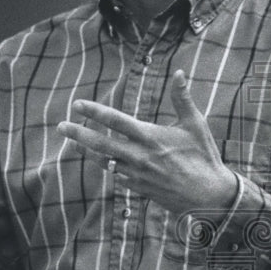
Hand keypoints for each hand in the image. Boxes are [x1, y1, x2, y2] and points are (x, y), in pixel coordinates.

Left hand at [57, 69, 237, 215]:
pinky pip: (116, 176)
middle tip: (61, 126)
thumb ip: (182, 98)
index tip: (77, 104)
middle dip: (79, 134)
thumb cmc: (204, 157)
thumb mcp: (196, 125)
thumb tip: (180, 72)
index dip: (94, 112)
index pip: (116, 121)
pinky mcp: (139, 188)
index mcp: (151, 137)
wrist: (209, 197)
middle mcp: (140, 156)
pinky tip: (101, 161)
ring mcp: (137, 174)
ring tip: (72, 143)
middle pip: (101, 144)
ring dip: (87, 152)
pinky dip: (108, 167)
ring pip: (105, 162)